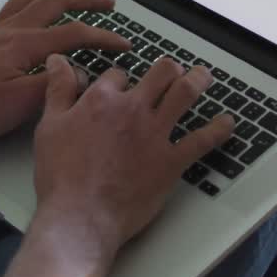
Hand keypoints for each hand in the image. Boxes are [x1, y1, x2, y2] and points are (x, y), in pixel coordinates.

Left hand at [0, 0, 131, 144]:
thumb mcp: (16, 106)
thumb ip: (51, 87)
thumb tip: (79, 75)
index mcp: (25, 45)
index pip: (74, 33)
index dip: (104, 37)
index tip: (125, 44)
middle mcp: (14, 27)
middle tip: (110, 2)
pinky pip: (18, 0)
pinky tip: (40, 0)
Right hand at [32, 54, 234, 261]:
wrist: (80, 215)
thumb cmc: (61, 176)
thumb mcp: (49, 126)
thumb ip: (58, 90)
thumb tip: (57, 61)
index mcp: (102, 100)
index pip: (118, 75)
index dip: (120, 79)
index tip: (120, 86)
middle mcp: (132, 110)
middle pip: (160, 73)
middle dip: (169, 68)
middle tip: (173, 70)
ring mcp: (155, 134)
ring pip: (185, 94)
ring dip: (198, 81)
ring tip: (204, 76)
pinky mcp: (171, 161)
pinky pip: (201, 140)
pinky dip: (218, 130)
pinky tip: (227, 124)